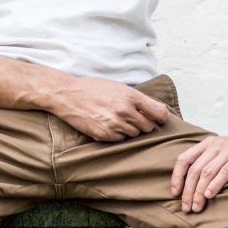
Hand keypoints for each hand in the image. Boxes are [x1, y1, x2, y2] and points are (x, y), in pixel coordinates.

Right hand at [45, 77, 169, 141]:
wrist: (67, 95)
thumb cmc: (94, 89)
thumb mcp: (119, 87)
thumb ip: (138, 99)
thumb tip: (159, 112)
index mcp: (130, 96)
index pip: (159, 113)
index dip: (160, 117)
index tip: (158, 118)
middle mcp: (124, 111)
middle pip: (148, 127)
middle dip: (143, 124)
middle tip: (131, 117)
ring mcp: (114, 124)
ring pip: (135, 135)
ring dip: (130, 130)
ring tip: (116, 119)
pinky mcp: (104, 135)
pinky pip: (121, 140)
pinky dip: (117, 135)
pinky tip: (108, 125)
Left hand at [171, 128, 227, 211]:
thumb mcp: (224, 154)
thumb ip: (210, 163)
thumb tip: (193, 187)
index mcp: (207, 144)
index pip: (184, 159)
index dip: (177, 177)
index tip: (175, 193)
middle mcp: (215, 144)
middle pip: (195, 169)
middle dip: (188, 190)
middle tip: (187, 207)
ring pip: (207, 172)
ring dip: (199, 192)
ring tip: (197, 207)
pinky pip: (225, 171)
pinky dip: (215, 184)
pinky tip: (210, 195)